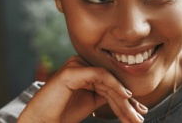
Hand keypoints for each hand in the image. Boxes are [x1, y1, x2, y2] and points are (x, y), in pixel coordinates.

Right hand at [17, 56, 147, 122]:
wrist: (42, 122)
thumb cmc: (63, 113)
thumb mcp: (90, 102)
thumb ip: (105, 93)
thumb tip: (128, 94)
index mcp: (84, 69)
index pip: (110, 81)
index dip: (126, 97)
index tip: (140, 111)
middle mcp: (80, 63)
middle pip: (110, 81)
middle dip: (127, 101)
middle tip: (140, 115)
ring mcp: (75, 65)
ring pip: (108, 79)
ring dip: (124, 98)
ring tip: (134, 113)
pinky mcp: (72, 71)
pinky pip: (100, 75)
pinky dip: (115, 85)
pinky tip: (126, 96)